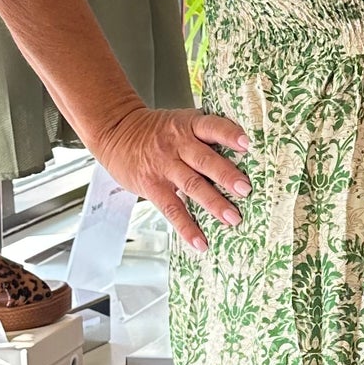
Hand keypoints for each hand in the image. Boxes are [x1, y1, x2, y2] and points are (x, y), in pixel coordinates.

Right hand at [89, 102, 250, 252]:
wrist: (116, 131)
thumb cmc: (156, 130)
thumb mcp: (179, 122)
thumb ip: (203, 135)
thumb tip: (240, 153)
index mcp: (188, 126)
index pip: (212, 127)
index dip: (229, 134)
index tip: (246, 145)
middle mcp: (178, 145)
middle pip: (205, 160)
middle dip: (227, 175)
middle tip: (246, 189)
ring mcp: (165, 167)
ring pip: (192, 185)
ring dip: (214, 203)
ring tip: (232, 218)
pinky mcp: (153, 186)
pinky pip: (172, 209)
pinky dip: (187, 227)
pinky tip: (201, 242)